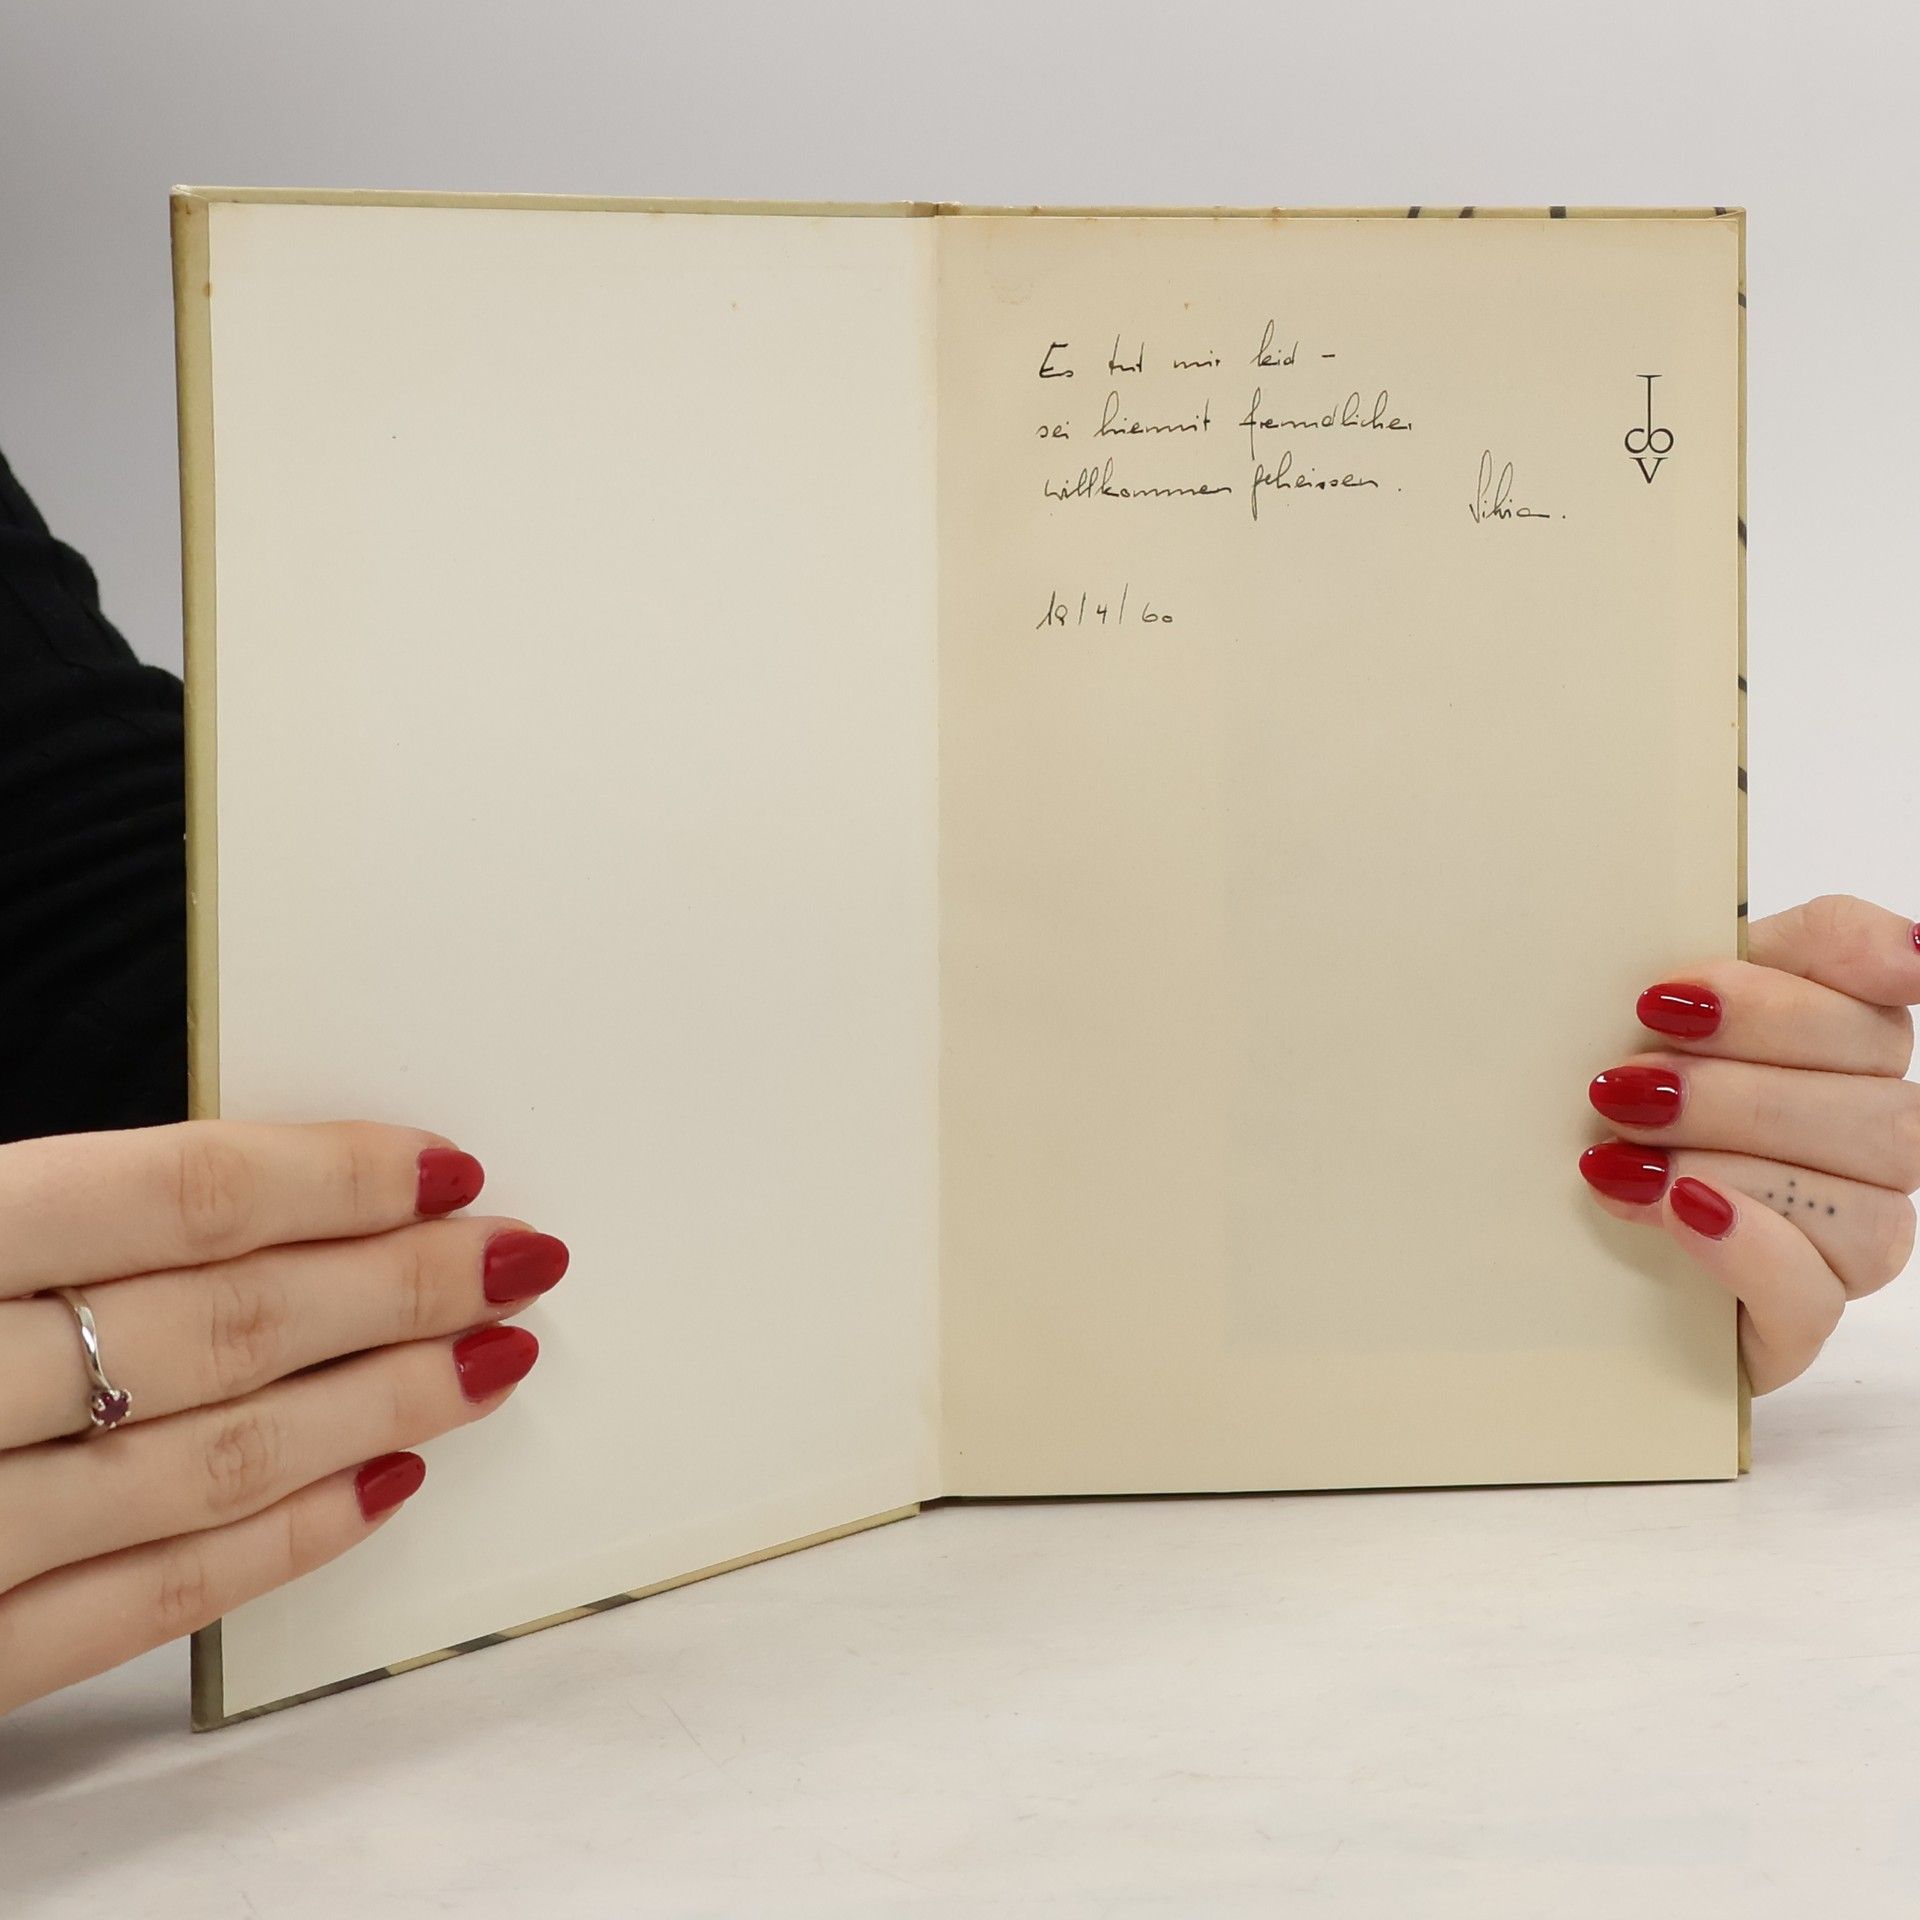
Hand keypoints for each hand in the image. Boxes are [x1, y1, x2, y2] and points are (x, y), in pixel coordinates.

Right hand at [0, 1120, 565, 1714]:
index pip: (166, 1203)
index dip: (328, 1182)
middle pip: (213, 1332)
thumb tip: (245, 1183)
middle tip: (518, 1257)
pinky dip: (271, 1549)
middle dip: (393, 1290)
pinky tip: (377, 1488)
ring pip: (200, 1467)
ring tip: (488, 1359)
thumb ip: (25, 1202)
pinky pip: (130, 1612)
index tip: (444, 1167)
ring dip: (373, 1409)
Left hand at [1580, 894, 1919, 1392]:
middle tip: (1624, 1086)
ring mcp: (1839, 1235)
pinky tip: (1680, 1206)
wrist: (1525, 1240)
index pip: (1878, 981)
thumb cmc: (1580, 1111)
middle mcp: (1858, 1134)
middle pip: (1880, 1095)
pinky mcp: (1792, 1321)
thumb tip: (1770, 955)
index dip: (1848, 951)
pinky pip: (1817, 1293)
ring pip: (1867, 1197)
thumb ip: (1679, 973)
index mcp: (1823, 1039)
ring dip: (1734, 1157)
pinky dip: (1749, 1242)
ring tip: (1625, 1153)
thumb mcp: (1606, 1019)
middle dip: (1741, 1082)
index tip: (1727, 972)